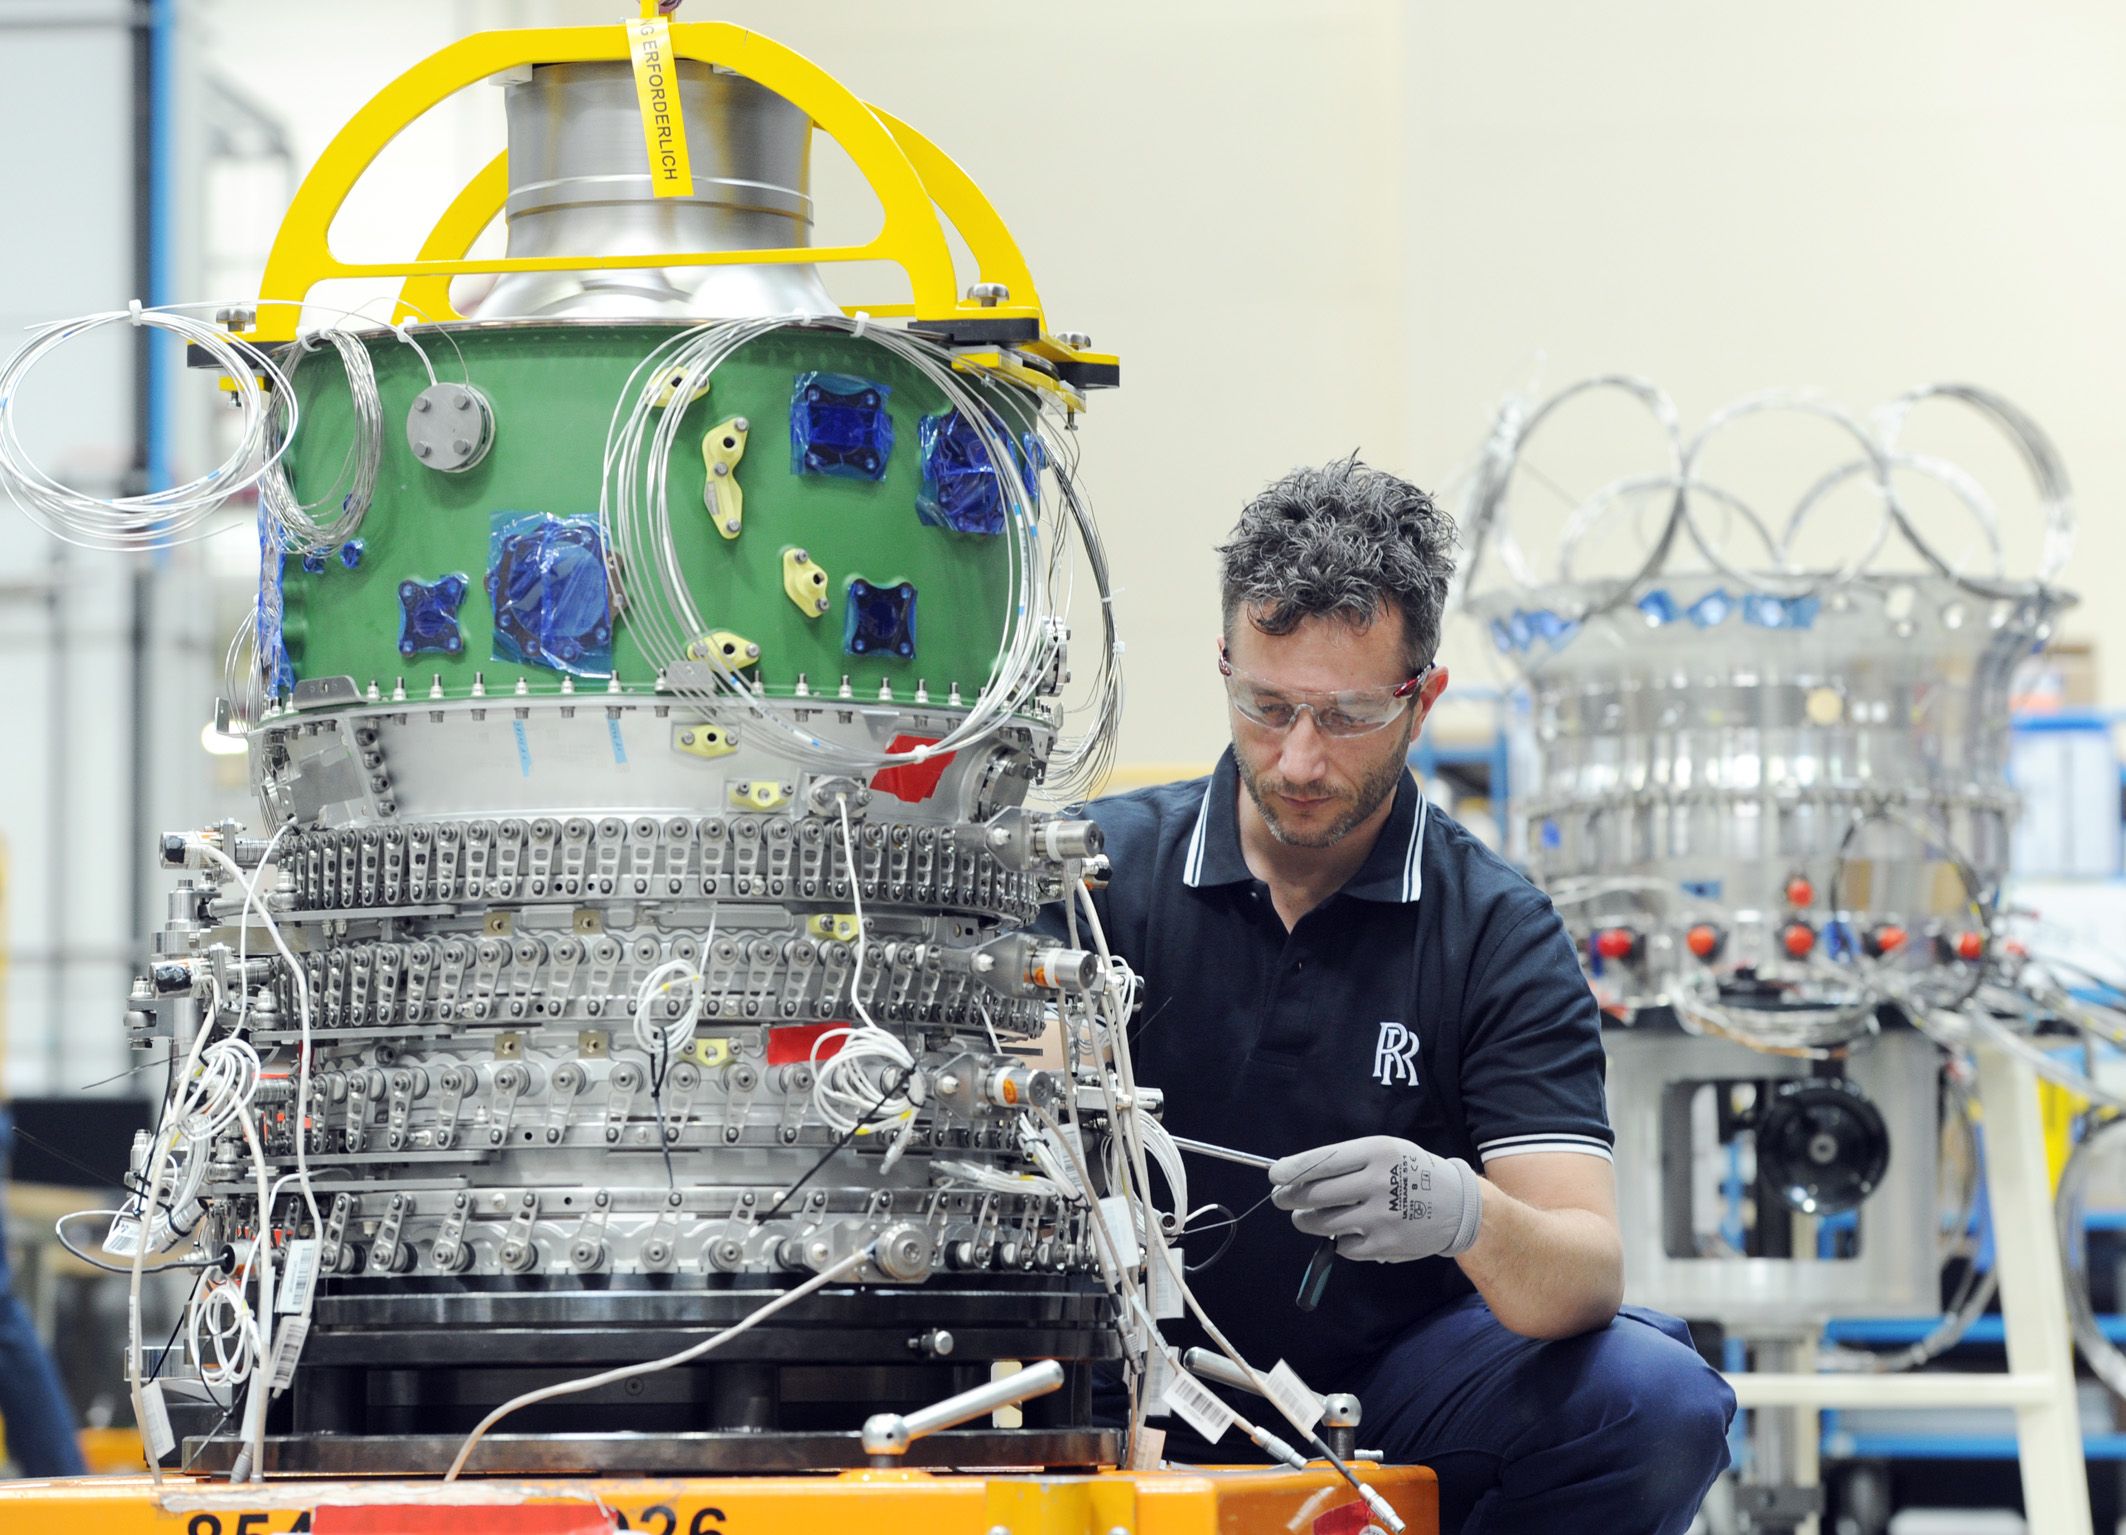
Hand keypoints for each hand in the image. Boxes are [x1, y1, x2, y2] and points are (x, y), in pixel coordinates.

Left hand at [1267, 1135, 1482, 1261]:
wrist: (1457, 1205)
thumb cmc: (1411, 1171)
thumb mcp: (1385, 1151)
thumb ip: (1346, 1162)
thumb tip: (1296, 1174)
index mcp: (1377, 1151)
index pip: (1324, 1160)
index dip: (1294, 1169)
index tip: (1275, 1175)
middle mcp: (1378, 1182)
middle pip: (1316, 1193)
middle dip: (1289, 1197)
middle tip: (1281, 1198)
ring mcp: (1380, 1216)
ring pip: (1322, 1222)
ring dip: (1305, 1220)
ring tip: (1303, 1217)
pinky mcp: (1384, 1245)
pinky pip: (1343, 1246)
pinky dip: (1338, 1240)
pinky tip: (1346, 1231)